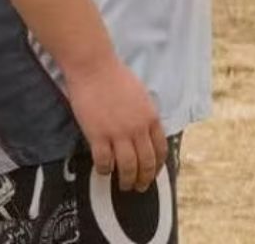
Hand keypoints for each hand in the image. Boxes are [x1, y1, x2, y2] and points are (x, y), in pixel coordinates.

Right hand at [66, 60, 167, 192]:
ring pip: (128, 167)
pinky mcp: (98, 135)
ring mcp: (118, 133)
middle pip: (146, 163)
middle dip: (144, 179)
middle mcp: (138, 128)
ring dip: (127, 180)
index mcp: (151, 117)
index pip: (160, 149)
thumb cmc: (114, 76)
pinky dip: (105, 170)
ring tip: (124, 186)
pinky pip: (104, 162)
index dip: (157, 166)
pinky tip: (103, 171)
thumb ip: (145, 115)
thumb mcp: (140, 95)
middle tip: (140, 187)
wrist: (93, 66)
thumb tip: (145, 132)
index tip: (153, 173)